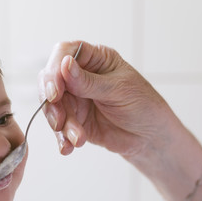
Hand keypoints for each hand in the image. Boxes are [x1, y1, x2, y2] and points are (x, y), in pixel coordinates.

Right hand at [38, 41, 171, 158]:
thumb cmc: (143, 105)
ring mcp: (75, 98)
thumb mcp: (119, 90)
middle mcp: (80, 76)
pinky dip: (61, 138)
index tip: (55, 91)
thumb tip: (64, 64)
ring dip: (61, 125)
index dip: (55, 69)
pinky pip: (59, 127)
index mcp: (95, 59)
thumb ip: (89, 81)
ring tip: (78, 138)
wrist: (150, 137)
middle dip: (52, 102)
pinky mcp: (74, 120)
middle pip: (51, 81)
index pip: (64, 53)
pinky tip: (68, 147)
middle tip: (59, 120)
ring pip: (53, 107)